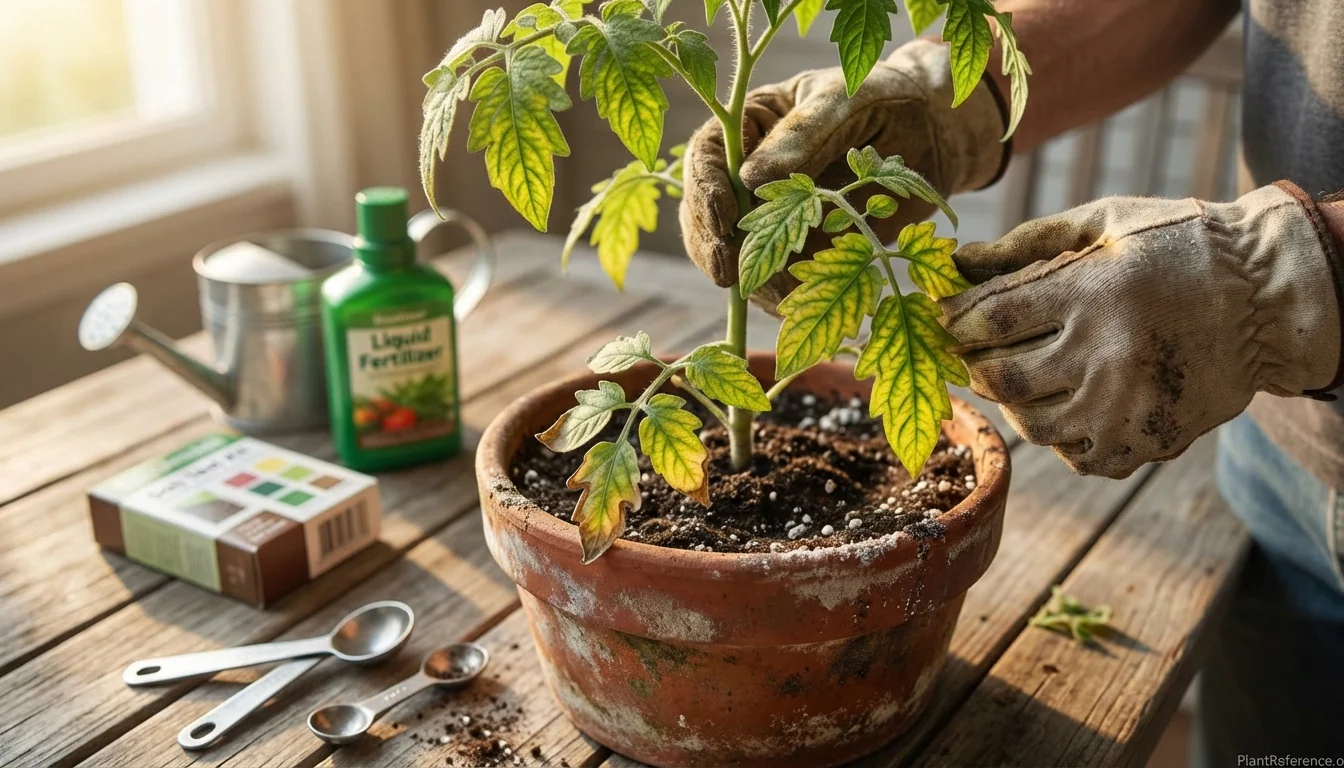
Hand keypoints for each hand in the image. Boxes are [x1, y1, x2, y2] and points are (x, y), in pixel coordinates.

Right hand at [680, 39, 1006, 310]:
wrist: (931, 135)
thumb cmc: (886, 99)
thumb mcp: (846, 101)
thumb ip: (803, 134)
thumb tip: (749, 177)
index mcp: (750, 126)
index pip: (706, 157)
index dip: (706, 190)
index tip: (724, 220)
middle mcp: (747, 173)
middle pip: (706, 213)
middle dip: (714, 244)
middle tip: (729, 274)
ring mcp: (768, 216)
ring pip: (732, 253)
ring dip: (744, 277)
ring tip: (766, 294)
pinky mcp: (795, 250)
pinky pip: (773, 279)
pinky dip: (778, 296)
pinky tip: (791, 305)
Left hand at [940, 183, 1343, 477]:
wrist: (1272, 296)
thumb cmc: (1179, 245)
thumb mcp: (1105, 223)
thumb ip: (1025, 243)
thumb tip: (955, 261)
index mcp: (1093, 292)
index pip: (990, 320)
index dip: (953, 321)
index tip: (942, 315)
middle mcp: (1108, 355)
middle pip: (1001, 378)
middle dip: (974, 363)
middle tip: (969, 350)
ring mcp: (1130, 405)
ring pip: (1032, 425)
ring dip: (1012, 403)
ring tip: (1019, 376)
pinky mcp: (1151, 439)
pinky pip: (1079, 458)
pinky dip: (1061, 436)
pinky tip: (1066, 404)